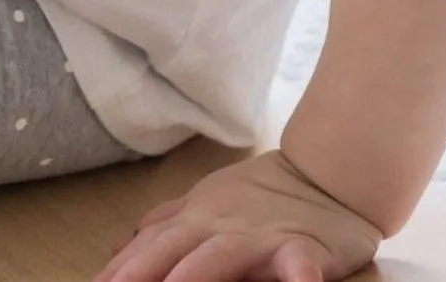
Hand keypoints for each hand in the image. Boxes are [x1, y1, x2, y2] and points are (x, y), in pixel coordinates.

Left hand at [95, 150, 382, 281]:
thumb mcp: (206, 205)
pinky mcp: (305, 246)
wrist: (325, 174)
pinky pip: (299, 263)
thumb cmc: (261, 198)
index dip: (121, 268)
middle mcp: (221, 224)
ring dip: (196, 273)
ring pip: (224, 253)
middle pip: (175, 248)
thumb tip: (119, 247)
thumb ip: (165, 224)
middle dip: (141, 273)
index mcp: (197, 218)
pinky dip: (296, 276)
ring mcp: (262, 234)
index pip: (150, 245)